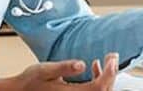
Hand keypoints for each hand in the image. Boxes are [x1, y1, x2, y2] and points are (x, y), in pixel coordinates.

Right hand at [0, 53, 118, 90]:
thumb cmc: (30, 81)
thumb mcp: (45, 70)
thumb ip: (64, 68)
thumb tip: (82, 64)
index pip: (99, 87)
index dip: (109, 73)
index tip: (112, 57)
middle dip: (111, 73)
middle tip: (112, 55)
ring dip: (106, 77)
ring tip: (105, 59)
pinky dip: (98, 81)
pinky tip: (95, 66)